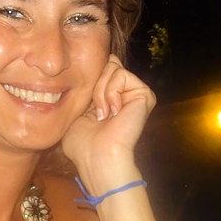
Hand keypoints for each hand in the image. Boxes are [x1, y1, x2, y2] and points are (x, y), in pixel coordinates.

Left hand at [61, 55, 155, 174]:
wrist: (96, 157)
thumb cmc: (82, 144)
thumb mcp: (76, 110)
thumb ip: (86, 88)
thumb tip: (97, 65)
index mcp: (109, 98)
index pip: (102, 69)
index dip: (89, 78)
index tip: (85, 105)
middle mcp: (124, 94)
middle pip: (107, 64)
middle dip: (94, 86)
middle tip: (95, 113)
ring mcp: (135, 94)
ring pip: (113, 68)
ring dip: (100, 93)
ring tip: (103, 115)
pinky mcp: (144, 94)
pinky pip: (121, 74)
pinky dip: (110, 93)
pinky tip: (113, 113)